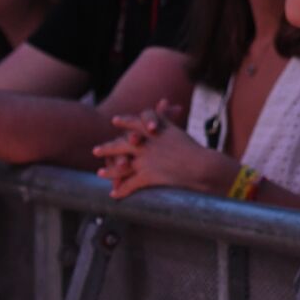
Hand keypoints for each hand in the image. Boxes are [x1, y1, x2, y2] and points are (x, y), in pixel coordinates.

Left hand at [92, 99, 225, 199]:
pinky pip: (129, 184)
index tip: (114, 121)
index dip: (124, 122)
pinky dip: (121, 191)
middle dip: (108, 148)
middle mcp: (148, 143)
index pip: (135, 122)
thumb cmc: (194, 151)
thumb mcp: (178, 131)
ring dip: (109, 171)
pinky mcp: (148, 176)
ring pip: (121, 165)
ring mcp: (146, 159)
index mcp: (156, 130)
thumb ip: (167, 120)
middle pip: (122, 144)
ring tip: (100, 174)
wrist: (202, 166)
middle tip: (96, 150)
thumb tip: (163, 103)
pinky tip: (114, 195)